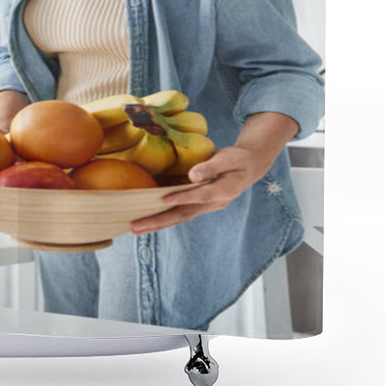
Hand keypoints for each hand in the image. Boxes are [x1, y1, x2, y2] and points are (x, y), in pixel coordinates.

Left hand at [130, 112, 297, 234]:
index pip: (200, 196)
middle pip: (184, 214)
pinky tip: (149, 221)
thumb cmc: (237, 159)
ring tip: (135, 228)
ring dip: (157, 223)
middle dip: (159, 221)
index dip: (182, 197)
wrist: (248, 168)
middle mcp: (214, 203)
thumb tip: (192, 175)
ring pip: (180, 217)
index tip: (163, 199)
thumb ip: (211, 166)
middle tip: (136, 226)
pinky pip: (180, 213)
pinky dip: (164, 218)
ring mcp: (207, 207)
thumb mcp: (229, 157)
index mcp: (223, 191)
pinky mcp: (200, 205)